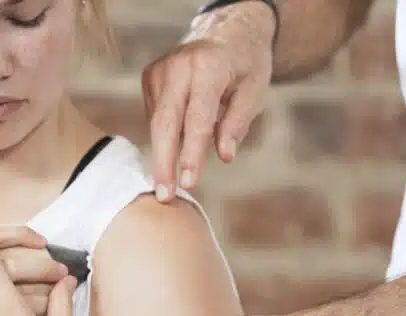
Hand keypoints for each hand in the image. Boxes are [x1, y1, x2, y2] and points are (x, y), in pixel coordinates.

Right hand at [144, 2, 274, 199]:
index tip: (188, 183)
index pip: (196, 119)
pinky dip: (165, 136)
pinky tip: (174, 147)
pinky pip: (156, 116)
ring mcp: (160, 71)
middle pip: (164, 123)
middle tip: (164, 195)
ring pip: (157, 122)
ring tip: (168, 183)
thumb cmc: (244, 63)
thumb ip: (237, 122)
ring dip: (164, 153)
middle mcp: (178, 67)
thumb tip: (223, 155)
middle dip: (163, 162)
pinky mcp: (150, 77)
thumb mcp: (254, 89)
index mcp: (208, 67)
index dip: (191, 154)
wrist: (225, 31)